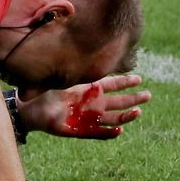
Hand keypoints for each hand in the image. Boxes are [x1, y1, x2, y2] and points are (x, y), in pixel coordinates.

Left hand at [18, 74, 150, 139]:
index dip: (126, 82)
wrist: (31, 109)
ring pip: (111, 118)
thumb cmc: (45, 91)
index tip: (139, 78)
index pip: (112, 84)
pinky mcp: (79, 130)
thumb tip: (81, 46)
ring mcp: (87, 117)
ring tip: (138, 112)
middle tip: (148, 96)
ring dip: (125, 116)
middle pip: (118, 101)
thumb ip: (72, 69)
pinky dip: (108, 133)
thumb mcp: (61, 77)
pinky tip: (119, 131)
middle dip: (133, 99)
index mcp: (89, 89)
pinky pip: (96, 133)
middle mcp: (92, 103)